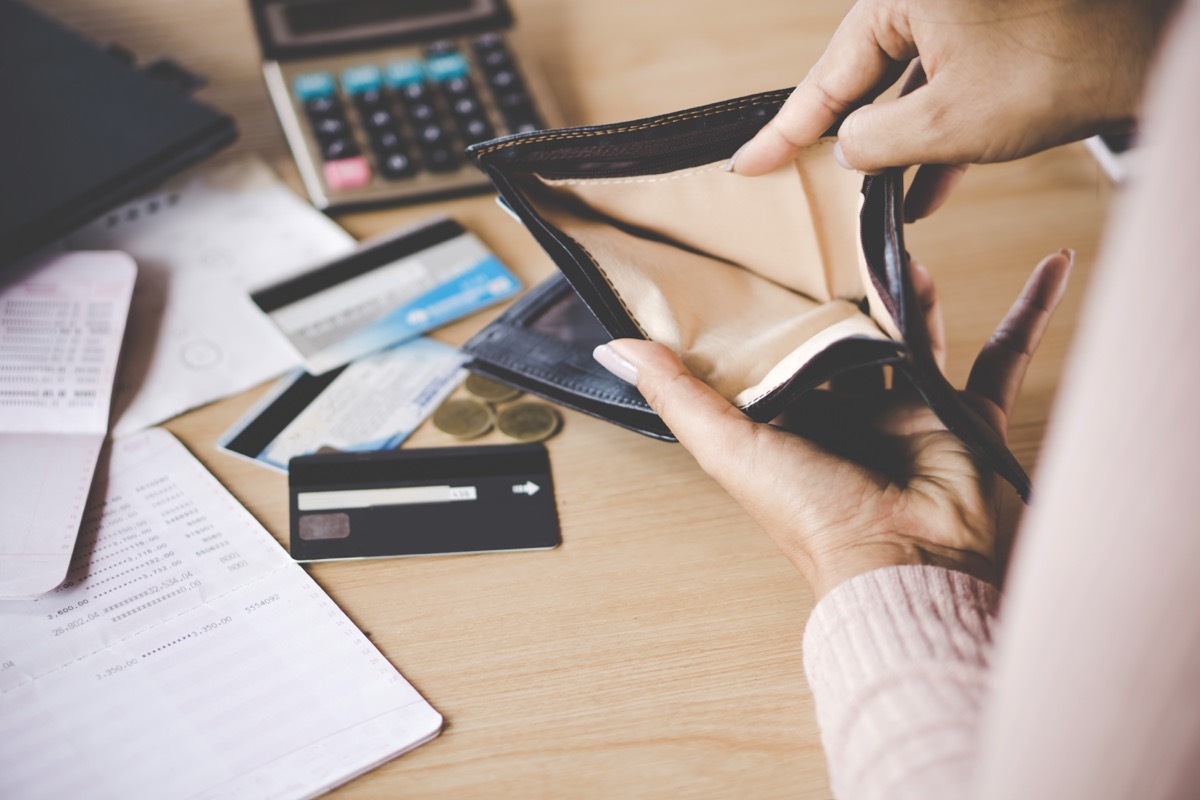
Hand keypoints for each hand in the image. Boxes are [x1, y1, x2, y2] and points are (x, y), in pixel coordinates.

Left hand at [592, 251, 1071, 597]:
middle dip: (845, 288)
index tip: (765, 249)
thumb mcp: (730, 447)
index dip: (774, 304)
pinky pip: (1003, 354)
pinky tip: (1049, 267)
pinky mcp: (965, 415)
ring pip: (917, 333)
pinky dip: (1028, 312)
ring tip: (904, 233)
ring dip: (914, 288)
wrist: (908, 564)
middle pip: (849, 334)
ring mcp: (911, 412)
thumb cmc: (815, 517)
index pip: (780, 349)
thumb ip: (677, 393)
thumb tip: (614, 346)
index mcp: (791, 419)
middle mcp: (849, 413)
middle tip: (837, 227)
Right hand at [732, 0, 1168, 220]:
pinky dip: (933, 139)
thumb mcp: (943, 121)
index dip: (784, 130)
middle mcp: (924, 0)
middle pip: (861, 77)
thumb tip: (845, 148)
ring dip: (892, 148)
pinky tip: (924, 191)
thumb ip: (874, 139)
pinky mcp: (992, 38)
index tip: (747, 164)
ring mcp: (961, 16)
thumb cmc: (1057, 68)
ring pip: (905, 90)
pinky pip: (944, 91)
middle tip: (790, 176)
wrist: (1148, 54)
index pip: (826, 75)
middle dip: (839, 137)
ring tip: (869, 200)